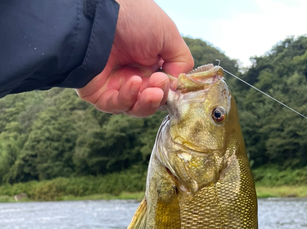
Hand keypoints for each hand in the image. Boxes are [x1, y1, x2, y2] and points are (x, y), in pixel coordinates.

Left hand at [76, 0, 193, 116]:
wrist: (101, 14)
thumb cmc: (134, 17)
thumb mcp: (168, 35)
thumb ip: (181, 62)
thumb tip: (178, 85)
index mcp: (149, 64)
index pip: (162, 90)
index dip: (168, 91)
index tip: (170, 82)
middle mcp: (132, 76)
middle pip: (150, 103)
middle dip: (158, 98)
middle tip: (159, 84)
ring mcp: (115, 87)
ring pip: (135, 109)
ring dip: (146, 103)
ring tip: (151, 90)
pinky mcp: (99, 94)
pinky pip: (116, 106)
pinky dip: (128, 98)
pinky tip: (133, 82)